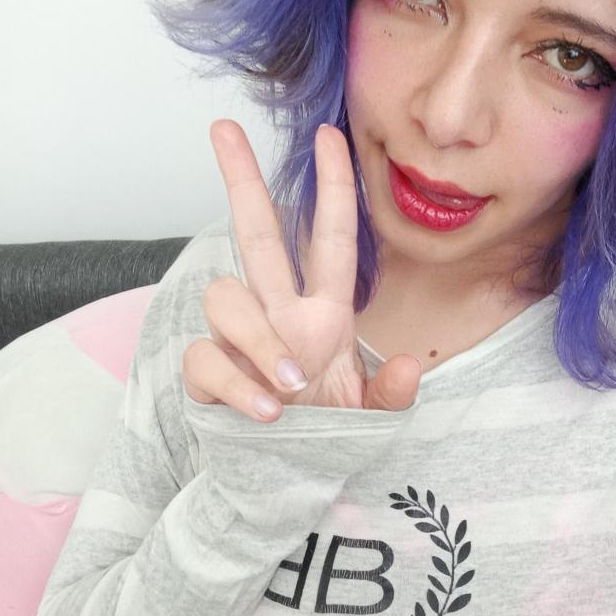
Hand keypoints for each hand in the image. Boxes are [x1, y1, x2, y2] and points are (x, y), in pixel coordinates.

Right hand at [182, 119, 420, 416]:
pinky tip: (266, 413)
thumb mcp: (372, 420)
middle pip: (255, 232)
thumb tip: (411, 364)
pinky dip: (238, 383)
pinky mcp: (205, 373)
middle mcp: (278, 315)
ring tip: (292, 387)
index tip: (329, 133)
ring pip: (227, 297)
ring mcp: (238, 341)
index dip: (332, 187)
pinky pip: (207, 356)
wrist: (281, 488)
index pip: (327, 238)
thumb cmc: (324, 441)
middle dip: (241, 179)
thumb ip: (392, 395)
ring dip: (261, 340)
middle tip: (223, 127)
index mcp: (323, 314)